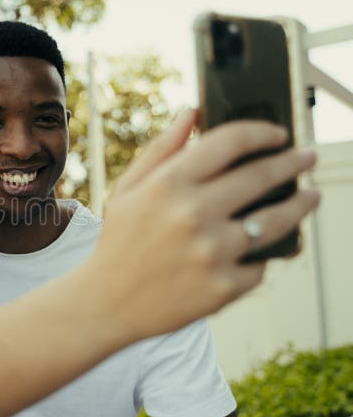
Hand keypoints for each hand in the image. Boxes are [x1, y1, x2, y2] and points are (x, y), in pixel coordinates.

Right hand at [86, 109, 319, 339]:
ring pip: (275, 221)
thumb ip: (161, 149)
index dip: (261, 132)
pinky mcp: (223, 287)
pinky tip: (258, 249)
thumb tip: (192, 113)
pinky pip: (259, 264)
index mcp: (168, 184)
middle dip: (292, 163)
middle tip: (306, 158)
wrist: (107, 302)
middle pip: (261, 176)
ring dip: (300, 205)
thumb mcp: (128, 188)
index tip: (277, 134)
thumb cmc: (119, 241)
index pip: (230, 141)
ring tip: (309, 197)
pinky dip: (260, 255)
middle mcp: (192, 214)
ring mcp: (211, 252)